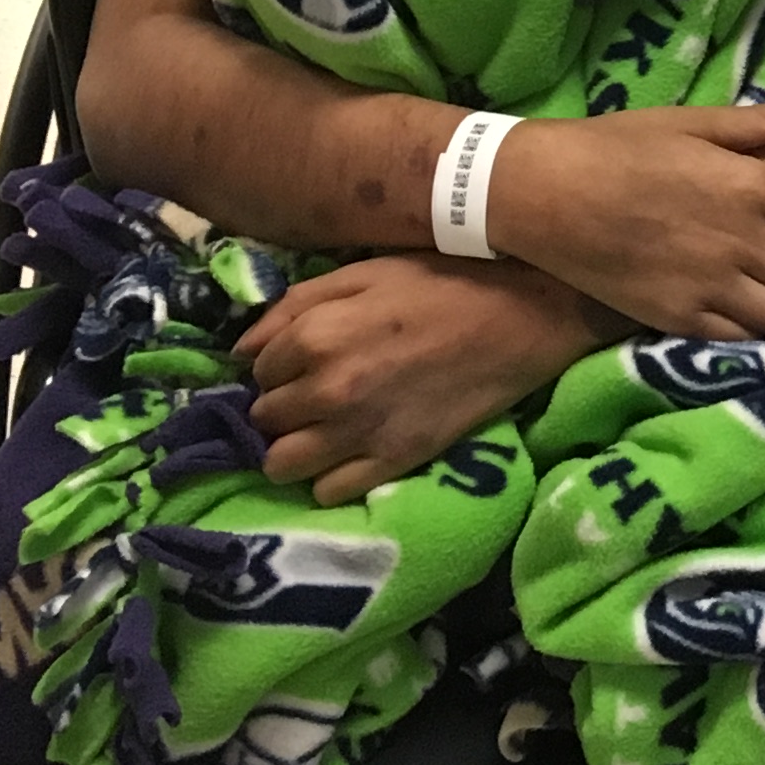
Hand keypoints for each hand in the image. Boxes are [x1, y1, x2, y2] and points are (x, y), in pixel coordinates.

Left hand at [239, 257, 610, 505]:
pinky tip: (352, 453)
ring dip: (294, 449)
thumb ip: (295, 305)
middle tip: (316, 393)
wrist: (523, 316)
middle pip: (265, 419)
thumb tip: (242, 350)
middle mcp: (326, 391)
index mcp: (314, 336)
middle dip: (282, 406)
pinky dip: (331, 478)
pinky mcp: (393, 461)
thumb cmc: (442, 283)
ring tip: (323, 432)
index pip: (257, 370)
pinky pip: (328, 492)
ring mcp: (359, 432)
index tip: (304, 360)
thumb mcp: (365, 272)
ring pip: (282, 465)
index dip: (279, 364)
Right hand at [482, 103, 764, 338]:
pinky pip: (739, 340)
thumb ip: (760, 126)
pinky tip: (750, 321)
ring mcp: (711, 285)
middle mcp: (742, 242)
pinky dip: (755, 334)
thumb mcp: (690, 123)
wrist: (545, 194)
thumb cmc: (617, 146)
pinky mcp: (677, 317)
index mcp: (751, 187)